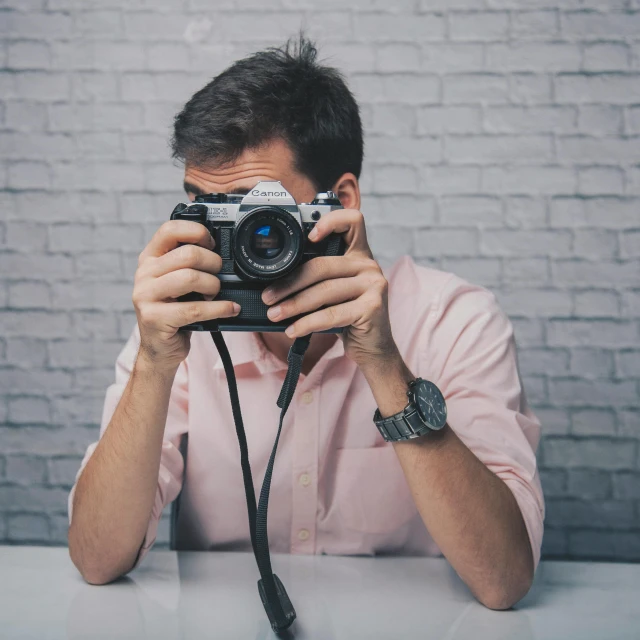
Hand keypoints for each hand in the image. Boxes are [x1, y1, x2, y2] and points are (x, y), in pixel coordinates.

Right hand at [133, 220, 240, 371]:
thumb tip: (221, 250)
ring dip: (214, 286)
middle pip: (188, 254)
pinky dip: (219, 308)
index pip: (170, 229)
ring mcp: (146, 296)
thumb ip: (188, 263)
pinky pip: (195, 308)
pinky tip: (229, 309)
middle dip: (213, 263)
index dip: (197, 232)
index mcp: (150, 258)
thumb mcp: (176, 282)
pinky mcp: (154, 318)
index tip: (212, 244)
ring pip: (191, 278)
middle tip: (219, 275)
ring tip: (216, 293)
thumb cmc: (174, 311)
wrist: (160, 348)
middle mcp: (144, 273)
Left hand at [260, 209, 398, 367]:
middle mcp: (369, 265)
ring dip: (293, 305)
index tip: (308, 237)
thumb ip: (317, 279)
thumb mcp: (333, 292)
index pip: (352, 221)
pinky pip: (331, 314)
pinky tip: (293, 330)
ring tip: (274, 314)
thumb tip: (274, 282)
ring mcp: (374, 285)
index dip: (331, 221)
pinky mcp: (372, 307)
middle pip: (322, 265)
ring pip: (324, 291)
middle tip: (268, 297)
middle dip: (289, 283)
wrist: (373, 348)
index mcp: (359, 255)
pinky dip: (307, 324)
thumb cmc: (348, 317)